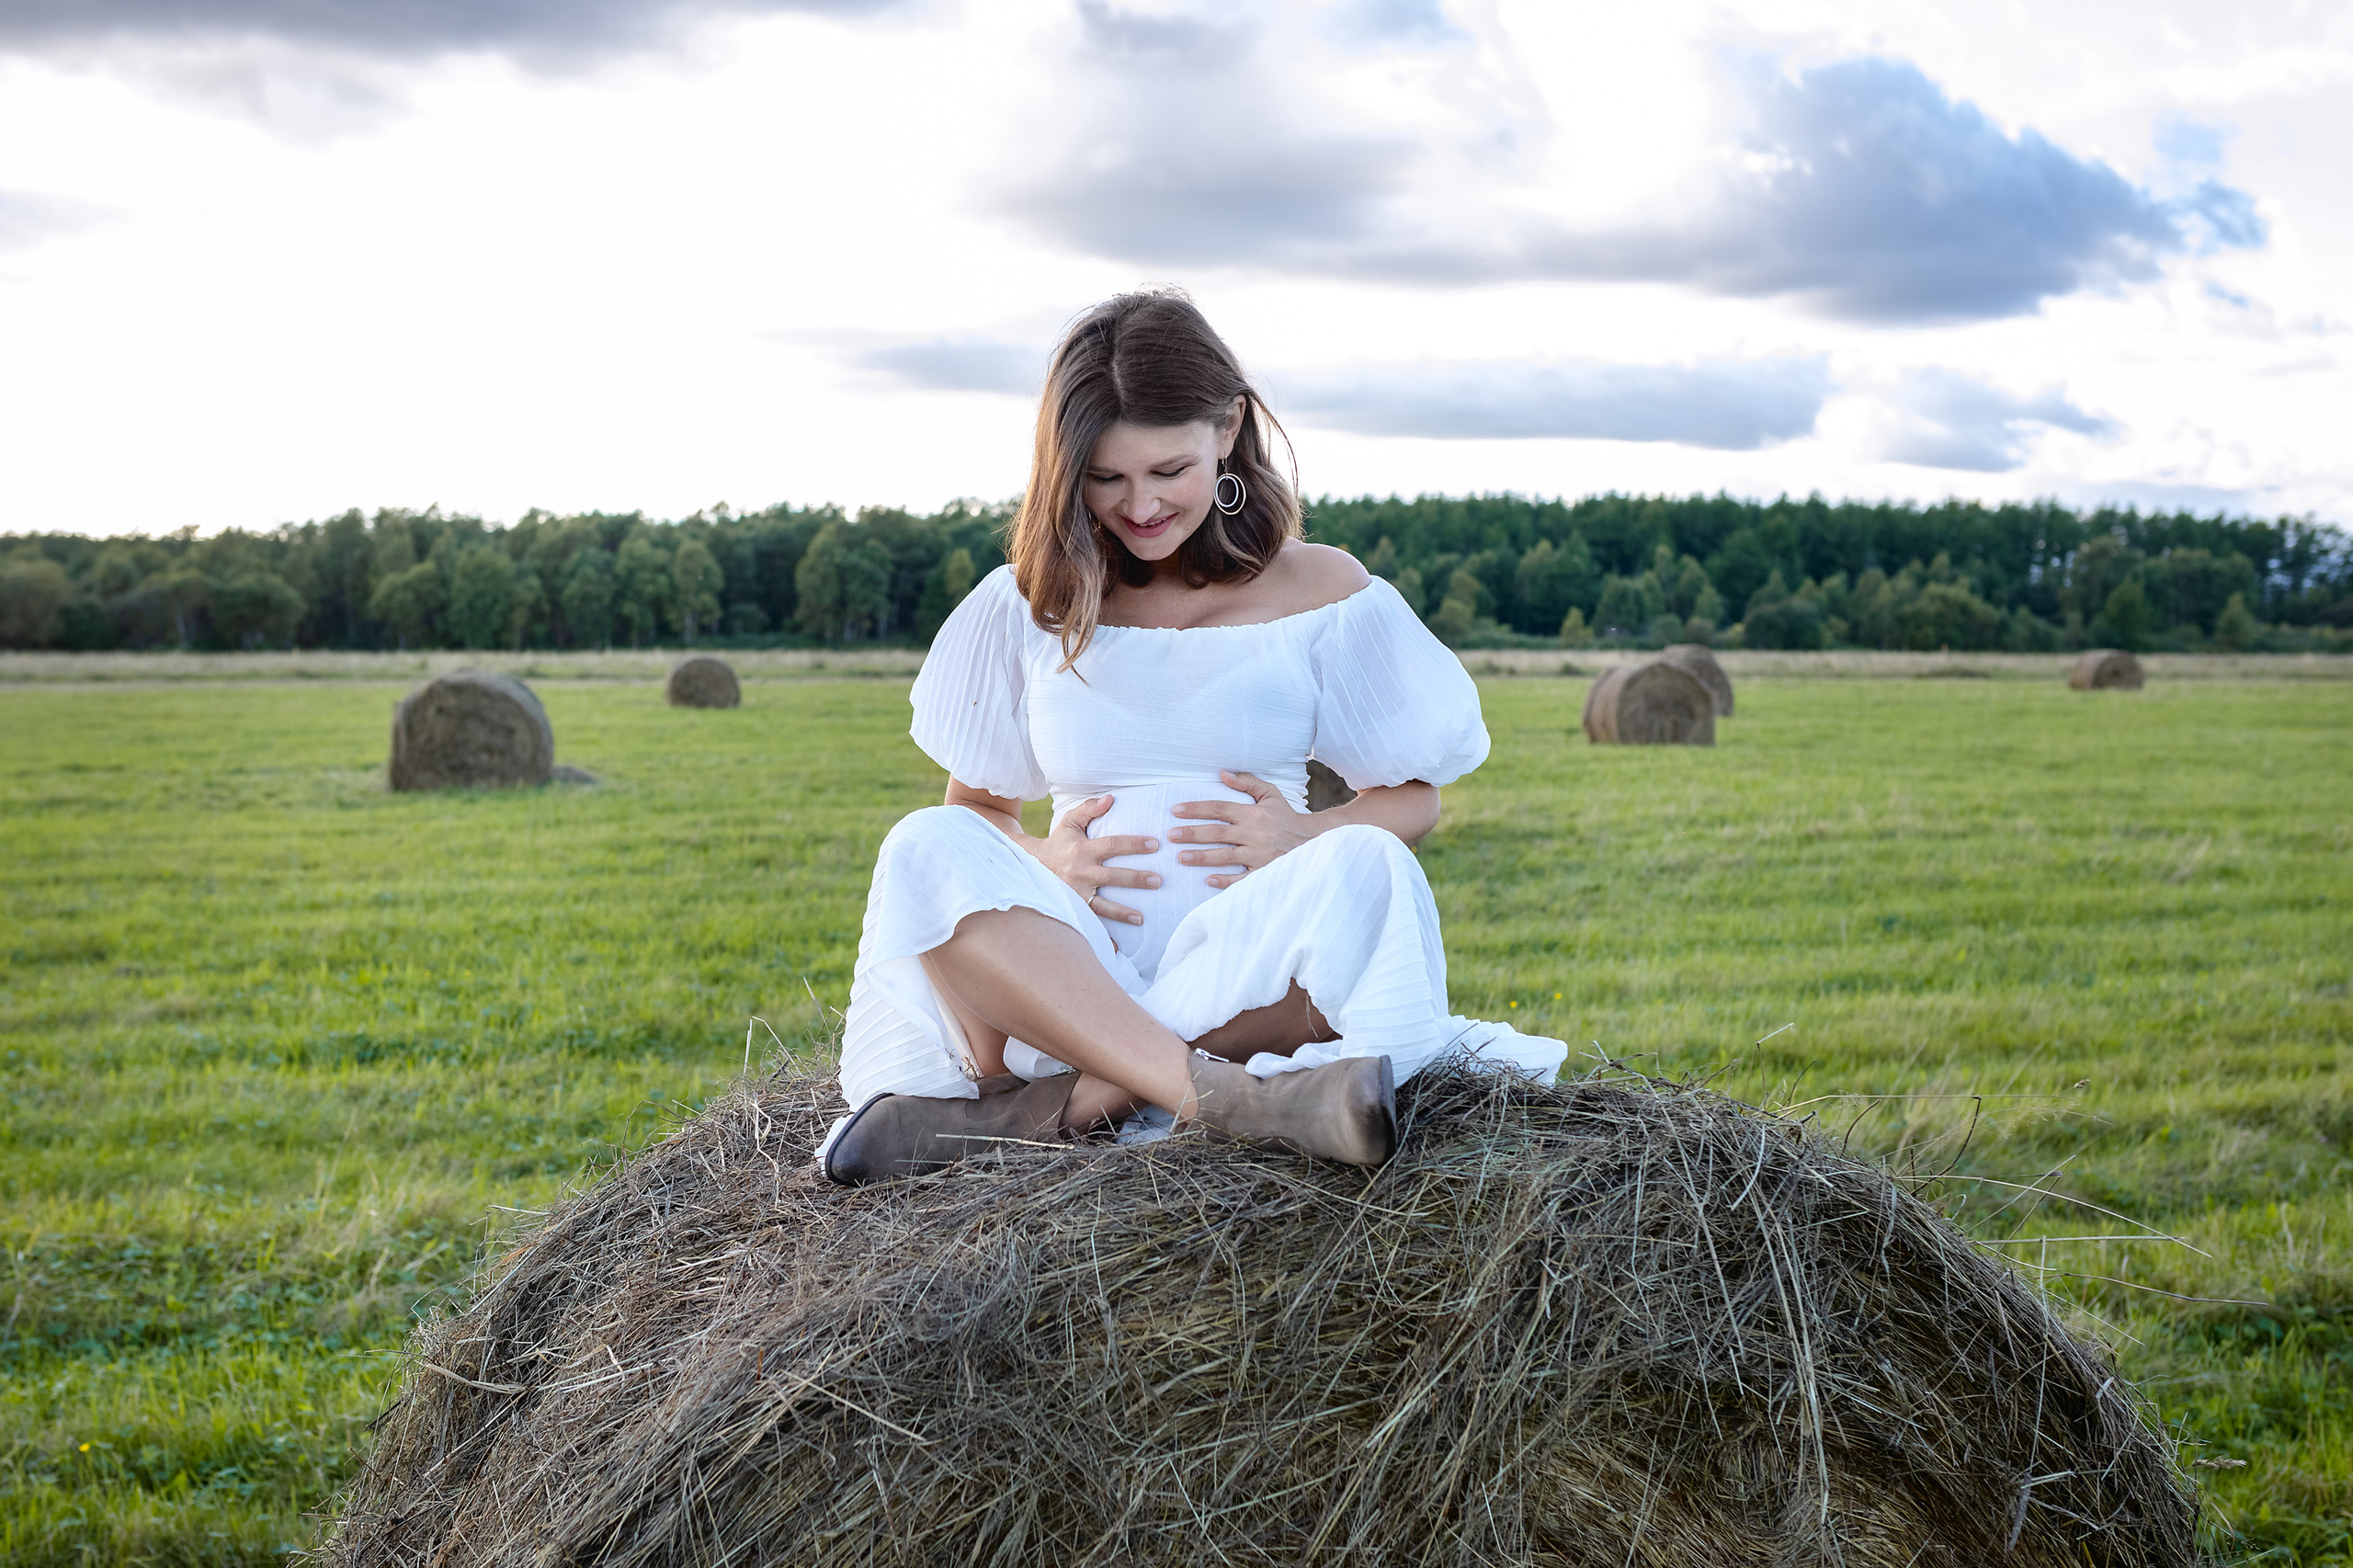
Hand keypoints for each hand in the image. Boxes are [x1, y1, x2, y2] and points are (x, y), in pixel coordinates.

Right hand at [1036, 794, 1159, 924]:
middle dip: (1136, 879)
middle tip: (1158, 881)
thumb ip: (1089, 808)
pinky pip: (1089, 923)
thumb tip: (1111, 798)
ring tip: (1141, 918)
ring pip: (1102, 905)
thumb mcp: (1069, 822)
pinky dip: (1102, 937)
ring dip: (1122, 912)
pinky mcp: (1073, 908)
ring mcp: (1076, 894)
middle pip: (1112, 876)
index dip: (1134, 844)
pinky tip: (1117, 947)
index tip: (1155, 845)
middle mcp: (1080, 873)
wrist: (1029, 866)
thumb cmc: (1057, 843)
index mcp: (1082, 850)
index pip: (1112, 845)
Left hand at [1169, 770, 1311, 887]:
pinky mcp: (1264, 871)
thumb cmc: (1286, 817)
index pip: (1219, 808)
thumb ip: (1248, 782)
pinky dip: (1226, 880)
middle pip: (1217, 833)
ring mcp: (1258, 854)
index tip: (1176, 811)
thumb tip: (1222, 774)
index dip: (1196, 809)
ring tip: (1181, 857)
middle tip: (1171, 836)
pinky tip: (1208, 880)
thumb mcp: (1271, 794)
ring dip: (1202, 857)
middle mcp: (1253, 833)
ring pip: (1225, 856)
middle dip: (1192, 834)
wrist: (1312, 840)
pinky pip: (1242, 878)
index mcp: (1252, 813)